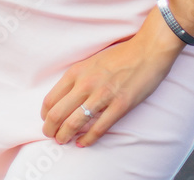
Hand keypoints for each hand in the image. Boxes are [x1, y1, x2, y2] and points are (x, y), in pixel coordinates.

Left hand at [40, 32, 179, 147]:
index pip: (51, 98)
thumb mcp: (92, 61)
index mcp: (77, 71)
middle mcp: (86, 83)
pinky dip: (87, 139)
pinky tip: (82, 143)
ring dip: (65, 136)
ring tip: (63, 141)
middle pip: (58, 113)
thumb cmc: (121, 55)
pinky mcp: (120, 105)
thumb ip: (78, 77)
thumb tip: (65, 97)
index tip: (47, 120)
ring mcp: (103, 95)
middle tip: (51, 135)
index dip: (45, 114)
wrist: (148, 51)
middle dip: (50, 129)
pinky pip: (99, 128)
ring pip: (74, 123)